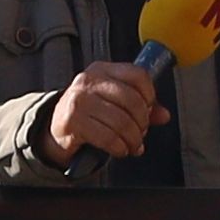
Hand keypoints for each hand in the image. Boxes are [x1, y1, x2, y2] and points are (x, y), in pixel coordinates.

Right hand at [42, 66, 161, 166]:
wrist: (54, 128)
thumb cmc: (88, 114)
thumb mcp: (112, 103)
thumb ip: (140, 106)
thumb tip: (164, 115)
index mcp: (102, 70)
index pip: (137, 74)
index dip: (150, 94)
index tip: (149, 110)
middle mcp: (89, 81)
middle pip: (132, 100)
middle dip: (142, 123)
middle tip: (141, 133)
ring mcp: (79, 100)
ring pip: (122, 122)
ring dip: (133, 139)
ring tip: (133, 145)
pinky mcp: (73, 121)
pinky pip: (108, 137)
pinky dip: (119, 148)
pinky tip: (120, 150)